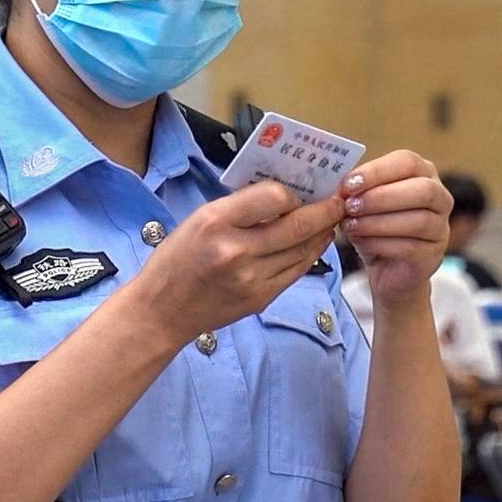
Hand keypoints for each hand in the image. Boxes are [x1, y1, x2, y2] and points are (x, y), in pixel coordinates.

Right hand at [128, 183, 348, 344]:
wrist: (161, 311)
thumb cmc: (177, 259)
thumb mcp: (199, 219)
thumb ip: (241, 207)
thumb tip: (284, 195)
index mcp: (217, 222)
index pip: (274, 197)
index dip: (294, 192)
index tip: (301, 190)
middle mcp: (237, 250)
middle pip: (298, 225)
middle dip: (326, 211)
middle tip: (339, 201)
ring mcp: (252, 279)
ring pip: (304, 250)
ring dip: (322, 232)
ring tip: (330, 220)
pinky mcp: (261, 298)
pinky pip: (296, 271)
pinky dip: (310, 254)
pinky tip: (314, 243)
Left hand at [339, 151, 452, 306]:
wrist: (387, 269)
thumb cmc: (376, 228)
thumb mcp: (363, 203)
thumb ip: (356, 191)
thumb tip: (341, 189)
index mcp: (423, 174)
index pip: (408, 162)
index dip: (377, 171)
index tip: (349, 183)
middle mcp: (440, 198)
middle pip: (422, 189)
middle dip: (381, 197)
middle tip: (350, 206)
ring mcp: (441, 228)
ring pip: (419, 221)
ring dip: (379, 222)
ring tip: (352, 226)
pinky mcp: (434, 255)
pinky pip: (412, 247)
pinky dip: (382, 244)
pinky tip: (362, 243)